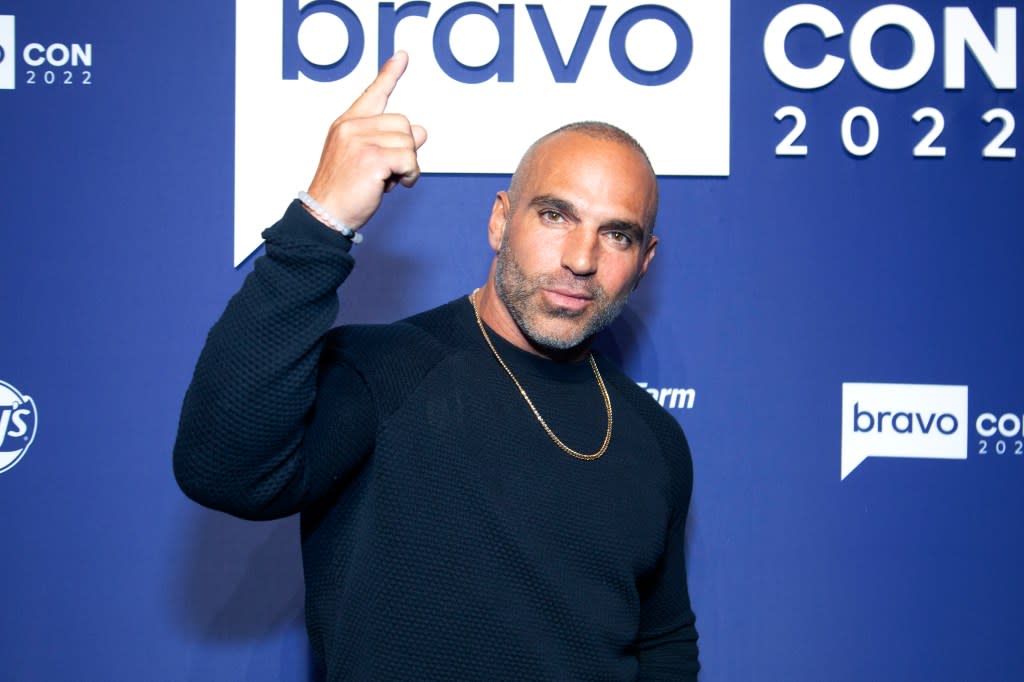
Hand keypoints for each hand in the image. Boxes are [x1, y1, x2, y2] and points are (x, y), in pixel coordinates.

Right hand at [305, 51, 427, 230]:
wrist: (324, 214)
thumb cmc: (341, 191)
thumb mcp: (361, 159)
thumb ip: (385, 141)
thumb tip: (420, 133)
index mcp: (347, 124)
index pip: (373, 92)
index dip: (390, 74)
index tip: (402, 57)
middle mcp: (352, 127)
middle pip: (404, 123)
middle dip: (404, 149)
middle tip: (387, 170)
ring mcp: (361, 141)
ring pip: (410, 142)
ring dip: (407, 165)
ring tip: (387, 179)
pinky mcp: (373, 158)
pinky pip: (410, 160)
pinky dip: (409, 175)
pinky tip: (394, 184)